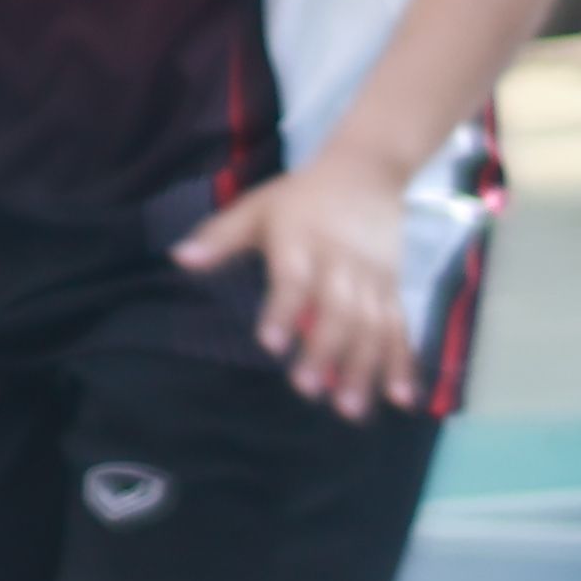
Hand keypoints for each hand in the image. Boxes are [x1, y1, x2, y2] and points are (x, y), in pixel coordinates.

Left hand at [172, 159, 415, 416]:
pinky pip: (399, 328)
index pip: (293, 278)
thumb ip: (221, 236)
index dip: (283, 310)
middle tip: (306, 390)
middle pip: (337, 309)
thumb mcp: (257, 206)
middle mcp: (340, 261)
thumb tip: (179, 258)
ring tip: (348, 409)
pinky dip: (401, 363)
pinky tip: (401, 398)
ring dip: (362, 368)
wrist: (367, 171)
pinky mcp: (393, 288)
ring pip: (371, 326)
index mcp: (301, 240)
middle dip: (324, 351)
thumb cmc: (300, 196)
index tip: (270, 344)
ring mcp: (372, 277)